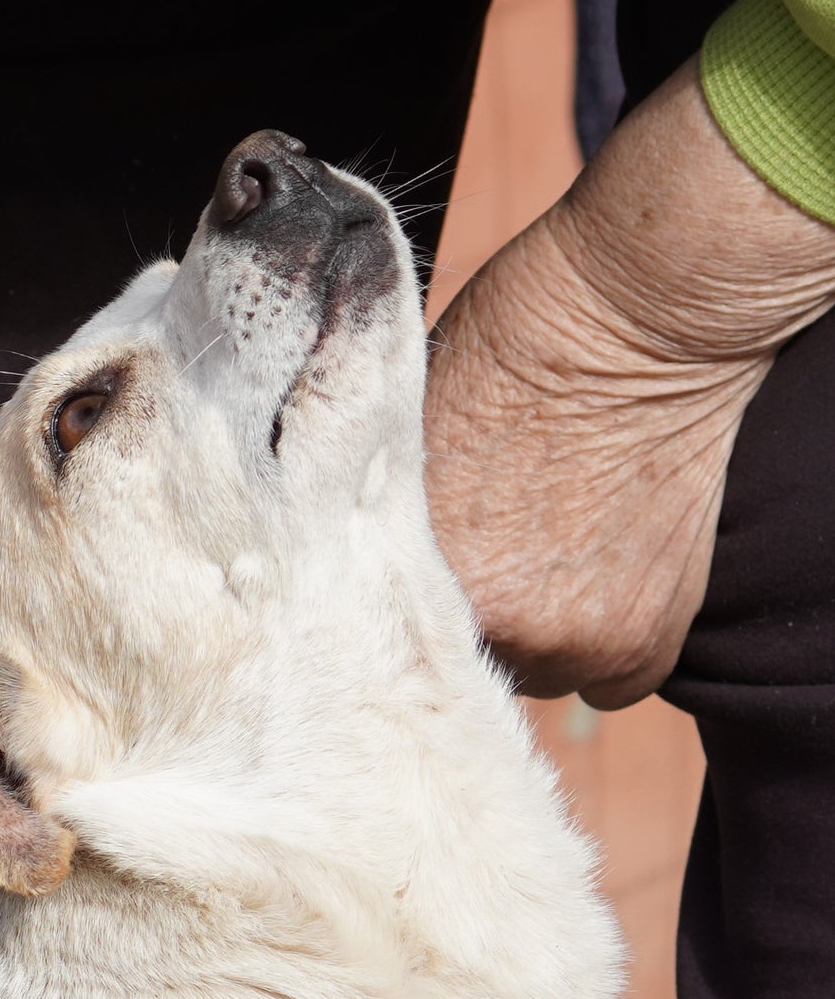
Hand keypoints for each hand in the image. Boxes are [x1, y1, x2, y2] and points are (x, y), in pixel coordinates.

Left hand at [424, 58, 834, 708]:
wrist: (634, 317)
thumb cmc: (507, 350)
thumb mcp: (404, 437)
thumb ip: (385, 523)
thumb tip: (357, 566)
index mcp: (407, 581)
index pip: (388, 639)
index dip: (409, 602)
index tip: (427, 571)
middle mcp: (490, 630)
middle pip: (467, 661)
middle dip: (479, 615)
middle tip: (502, 548)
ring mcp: (570, 647)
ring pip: (536, 672)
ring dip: (541, 630)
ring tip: (555, 548)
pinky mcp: (640, 646)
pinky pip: (609, 681)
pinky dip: (607, 638)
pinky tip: (605, 569)